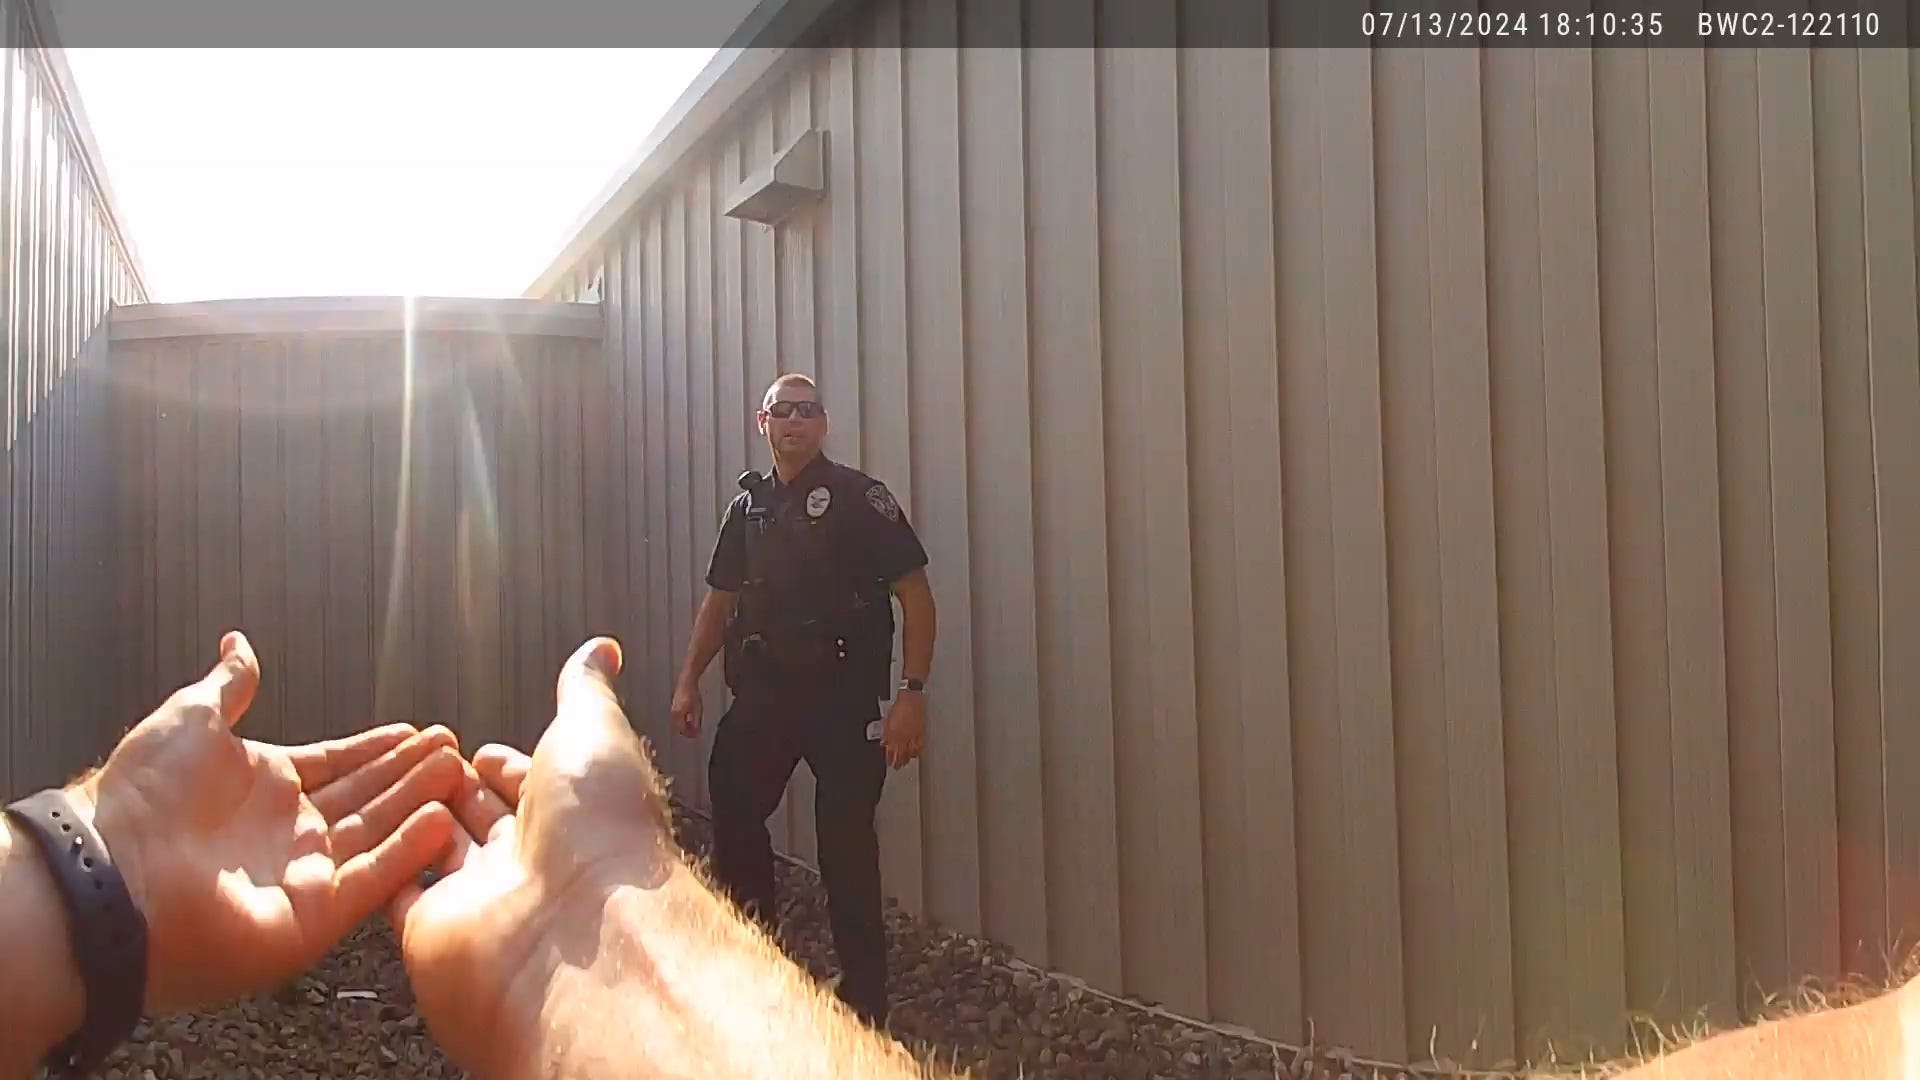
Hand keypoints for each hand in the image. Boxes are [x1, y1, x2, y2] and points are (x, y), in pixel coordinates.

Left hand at [75, 631, 463, 1013]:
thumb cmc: (140, 797)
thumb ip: (229, 685)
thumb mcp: (190, 720)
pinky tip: (442, 822)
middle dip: (411, 771)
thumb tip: (238, 643)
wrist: (115, 874)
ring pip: (378, 832)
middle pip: (366, 796)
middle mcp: (288, 830)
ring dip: (419, 803)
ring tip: (460, 774)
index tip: (415, 731)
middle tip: (453, 748)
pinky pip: (372, 878)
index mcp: (262, 787)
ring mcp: (304, 872)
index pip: (337, 763)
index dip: (377, 747)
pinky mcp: (315, 913)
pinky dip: (408, 852)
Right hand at [390, 637, 675, 1076]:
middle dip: (454, 789)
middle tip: (424, 765)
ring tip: (386, 790)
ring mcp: (481, 901)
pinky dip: (380, 872)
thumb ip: (585, 691)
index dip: (506, 765)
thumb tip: (603, 647)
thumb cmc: (599, 831)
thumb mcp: (594, 733)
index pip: (532, 785)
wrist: (577, 937)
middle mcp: (531, 861)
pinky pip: (398, 899)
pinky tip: (364, 849)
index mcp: (574, 813)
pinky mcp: (432, 935)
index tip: (476, 748)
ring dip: (414, 821)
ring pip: (438, 853)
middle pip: (483, 820)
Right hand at [670, 678, 702, 738]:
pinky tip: (690, 718)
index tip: (697, 735)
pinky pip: (677, 718)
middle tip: (697, 731)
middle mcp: (673, 713)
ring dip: (686, 726)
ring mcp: (672, 710)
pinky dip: (684, 720)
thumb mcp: (698, 708)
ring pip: (678, 723)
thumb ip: (697, 721)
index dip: (691, 734)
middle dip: (688, 731)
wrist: (686, 681)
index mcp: (679, 714)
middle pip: (679, 727)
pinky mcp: (673, 707)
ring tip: (695, 725)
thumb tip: (697, 732)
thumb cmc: (692, 692)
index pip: (683, 730)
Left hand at [881, 692, 924, 769]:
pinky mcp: (921, 732)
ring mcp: (913, 734)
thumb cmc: (899, 705)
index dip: (888, 759)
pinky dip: (916, 751)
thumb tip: (884, 742)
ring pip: (910, 751)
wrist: (911, 697)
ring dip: (906, 759)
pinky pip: (919, 745)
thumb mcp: (888, 720)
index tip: (888, 763)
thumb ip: (886, 733)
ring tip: (904, 763)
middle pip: (900, 753)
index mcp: (893, 732)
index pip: (890, 750)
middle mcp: (903, 735)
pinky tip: (915, 754)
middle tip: (896, 767)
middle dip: (897, 762)